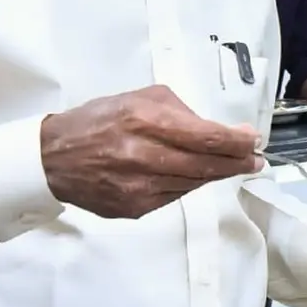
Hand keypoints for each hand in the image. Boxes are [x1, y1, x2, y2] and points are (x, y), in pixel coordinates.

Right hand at [40, 85, 261, 219]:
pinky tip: (188, 175)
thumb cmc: (96, 122)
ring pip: (193, 183)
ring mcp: (138, 187)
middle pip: (206, 165)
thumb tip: (214, 128)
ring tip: (227, 165)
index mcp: (143, 121)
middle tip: (253, 159)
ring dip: (214, 174)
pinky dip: (186, 185)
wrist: (53, 158)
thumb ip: (176, 110)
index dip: (235, 141)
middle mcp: (142, 156)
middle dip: (236, 162)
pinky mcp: (134, 208)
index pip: (205, 137)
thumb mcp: (135, 98)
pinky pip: (174, 197)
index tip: (252, 140)